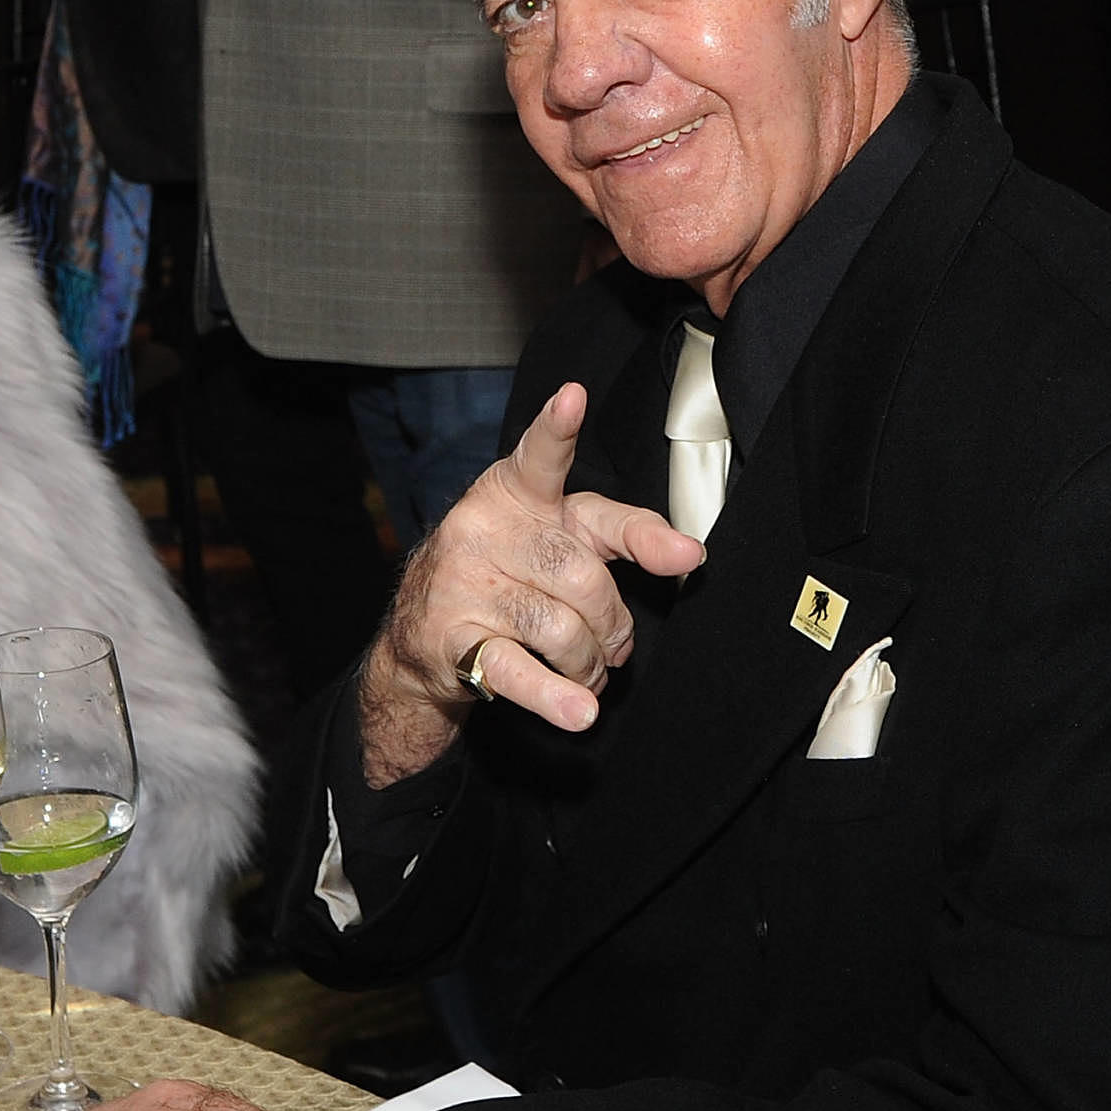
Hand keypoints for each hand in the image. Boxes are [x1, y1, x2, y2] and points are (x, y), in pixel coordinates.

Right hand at [360, 382, 701, 778]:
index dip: (558, 430)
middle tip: (615, 645)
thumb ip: (624, 534)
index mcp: (516, 493)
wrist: (422, 631)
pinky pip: (516, 671)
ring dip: (589, 664)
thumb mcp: (560, 535)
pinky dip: (554, 696)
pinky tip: (579, 711)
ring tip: (591, 675)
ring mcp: (464, 583)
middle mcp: (485, 528)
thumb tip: (688, 554)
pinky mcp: (451, 638)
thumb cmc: (509, 571)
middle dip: (613, 621)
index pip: (543, 458)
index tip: (572, 399)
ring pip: (561, 629)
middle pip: (582, 575)